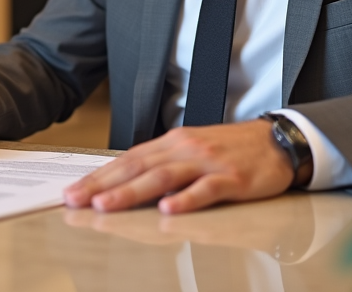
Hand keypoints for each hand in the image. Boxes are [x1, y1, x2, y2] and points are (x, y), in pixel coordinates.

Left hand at [63, 120, 293, 213]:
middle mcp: (185, 149)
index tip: (74, 190)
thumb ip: (162, 165)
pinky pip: (205, 190)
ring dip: (132, 192)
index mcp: (172, 143)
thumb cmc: (230, 149)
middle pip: (138, 167)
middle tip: (76, 200)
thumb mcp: (191, 151)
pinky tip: (168, 210)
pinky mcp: (231, 179)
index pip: (128, 159)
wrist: (277, 140)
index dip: (99, 175)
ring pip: (163, 177)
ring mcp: (207, 163)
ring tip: (107, 205)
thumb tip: (125, 182)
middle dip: (104, 185)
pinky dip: (185, 199)